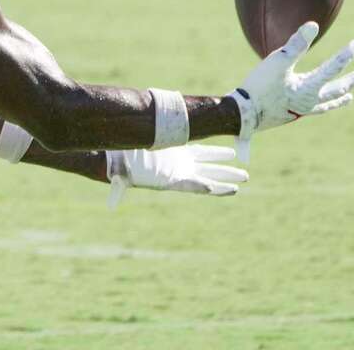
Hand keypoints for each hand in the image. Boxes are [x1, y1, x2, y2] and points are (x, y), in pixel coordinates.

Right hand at [106, 145, 247, 208]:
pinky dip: (215, 153)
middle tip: (243, 179)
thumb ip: (119, 189)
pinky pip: (202, 153)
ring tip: (243, 173)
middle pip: (207, 177)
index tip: (214, 188)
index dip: (201, 187)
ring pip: (209, 167)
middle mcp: (178, 174)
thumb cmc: (122, 169)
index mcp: (166, 180)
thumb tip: (111, 202)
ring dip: (226, 169)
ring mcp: (181, 163)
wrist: (122, 160)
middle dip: (225, 179)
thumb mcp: (120, 179)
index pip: (186, 185)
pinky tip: (229, 153)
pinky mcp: (181, 152)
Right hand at [227, 22, 353, 162]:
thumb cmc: (258, 87)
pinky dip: (323, 106)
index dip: (346, 55)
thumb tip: (314, 25)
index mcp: (309, 88)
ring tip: (350, 97)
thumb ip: (296, 44)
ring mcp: (301, 110)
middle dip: (352, 80)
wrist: (242, 114)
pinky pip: (314, 111)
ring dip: (340, 97)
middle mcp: (309, 101)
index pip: (332, 68)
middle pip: (337, 89)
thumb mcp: (277, 62)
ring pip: (328, 103)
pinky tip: (317, 106)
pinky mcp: (290, 114)